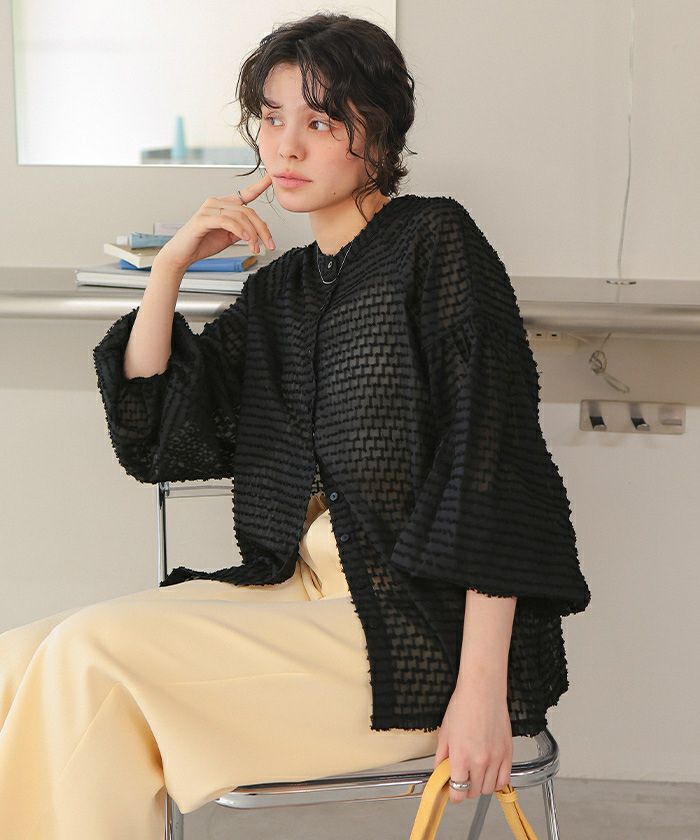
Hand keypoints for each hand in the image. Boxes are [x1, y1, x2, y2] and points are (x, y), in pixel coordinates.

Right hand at [154, 172, 274, 272]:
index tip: (271, 179)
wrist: (182, 255)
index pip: (244, 194)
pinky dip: (239, 230)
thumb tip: (258, 228)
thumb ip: (242, 230)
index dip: (259, 186)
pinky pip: (227, 221)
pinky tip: (246, 239)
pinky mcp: (203, 219)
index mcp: (223, 205)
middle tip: (269, 244)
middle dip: (262, 229)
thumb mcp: (229, 237)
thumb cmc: (202, 244)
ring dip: (252, 235)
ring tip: (255, 248)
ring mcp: (208, 209)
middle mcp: (216, 203)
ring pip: (240, 217)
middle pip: (248, 211)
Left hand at [433, 676, 512, 804]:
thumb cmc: (463, 705)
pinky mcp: (508, 753)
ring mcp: (496, 759)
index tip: (451, 791)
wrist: (482, 691)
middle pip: (473, 793)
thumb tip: (439, 771)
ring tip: (475, 775)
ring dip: (481, 786)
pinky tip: (490, 774)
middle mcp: (480, 762)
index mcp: (461, 758)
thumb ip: (442, 756)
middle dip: (465, 790)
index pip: (458, 792)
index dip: (453, 795)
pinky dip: (496, 782)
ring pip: (489, 789)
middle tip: (462, 779)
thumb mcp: (445, 732)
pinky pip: (504, 779)